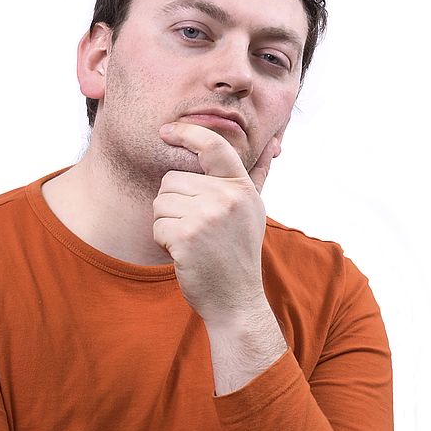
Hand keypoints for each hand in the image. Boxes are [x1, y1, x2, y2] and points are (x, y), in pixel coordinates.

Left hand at [152, 122, 279, 326]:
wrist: (236, 301)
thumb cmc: (238, 254)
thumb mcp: (253, 211)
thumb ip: (257, 177)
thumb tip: (273, 144)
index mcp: (241, 188)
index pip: (213, 146)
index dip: (187, 132)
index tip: (166, 130)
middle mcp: (227, 198)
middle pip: (173, 179)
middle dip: (173, 203)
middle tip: (195, 228)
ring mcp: (207, 216)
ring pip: (161, 201)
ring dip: (166, 222)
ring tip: (190, 240)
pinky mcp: (187, 236)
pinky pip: (156, 224)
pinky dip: (162, 240)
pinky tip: (182, 253)